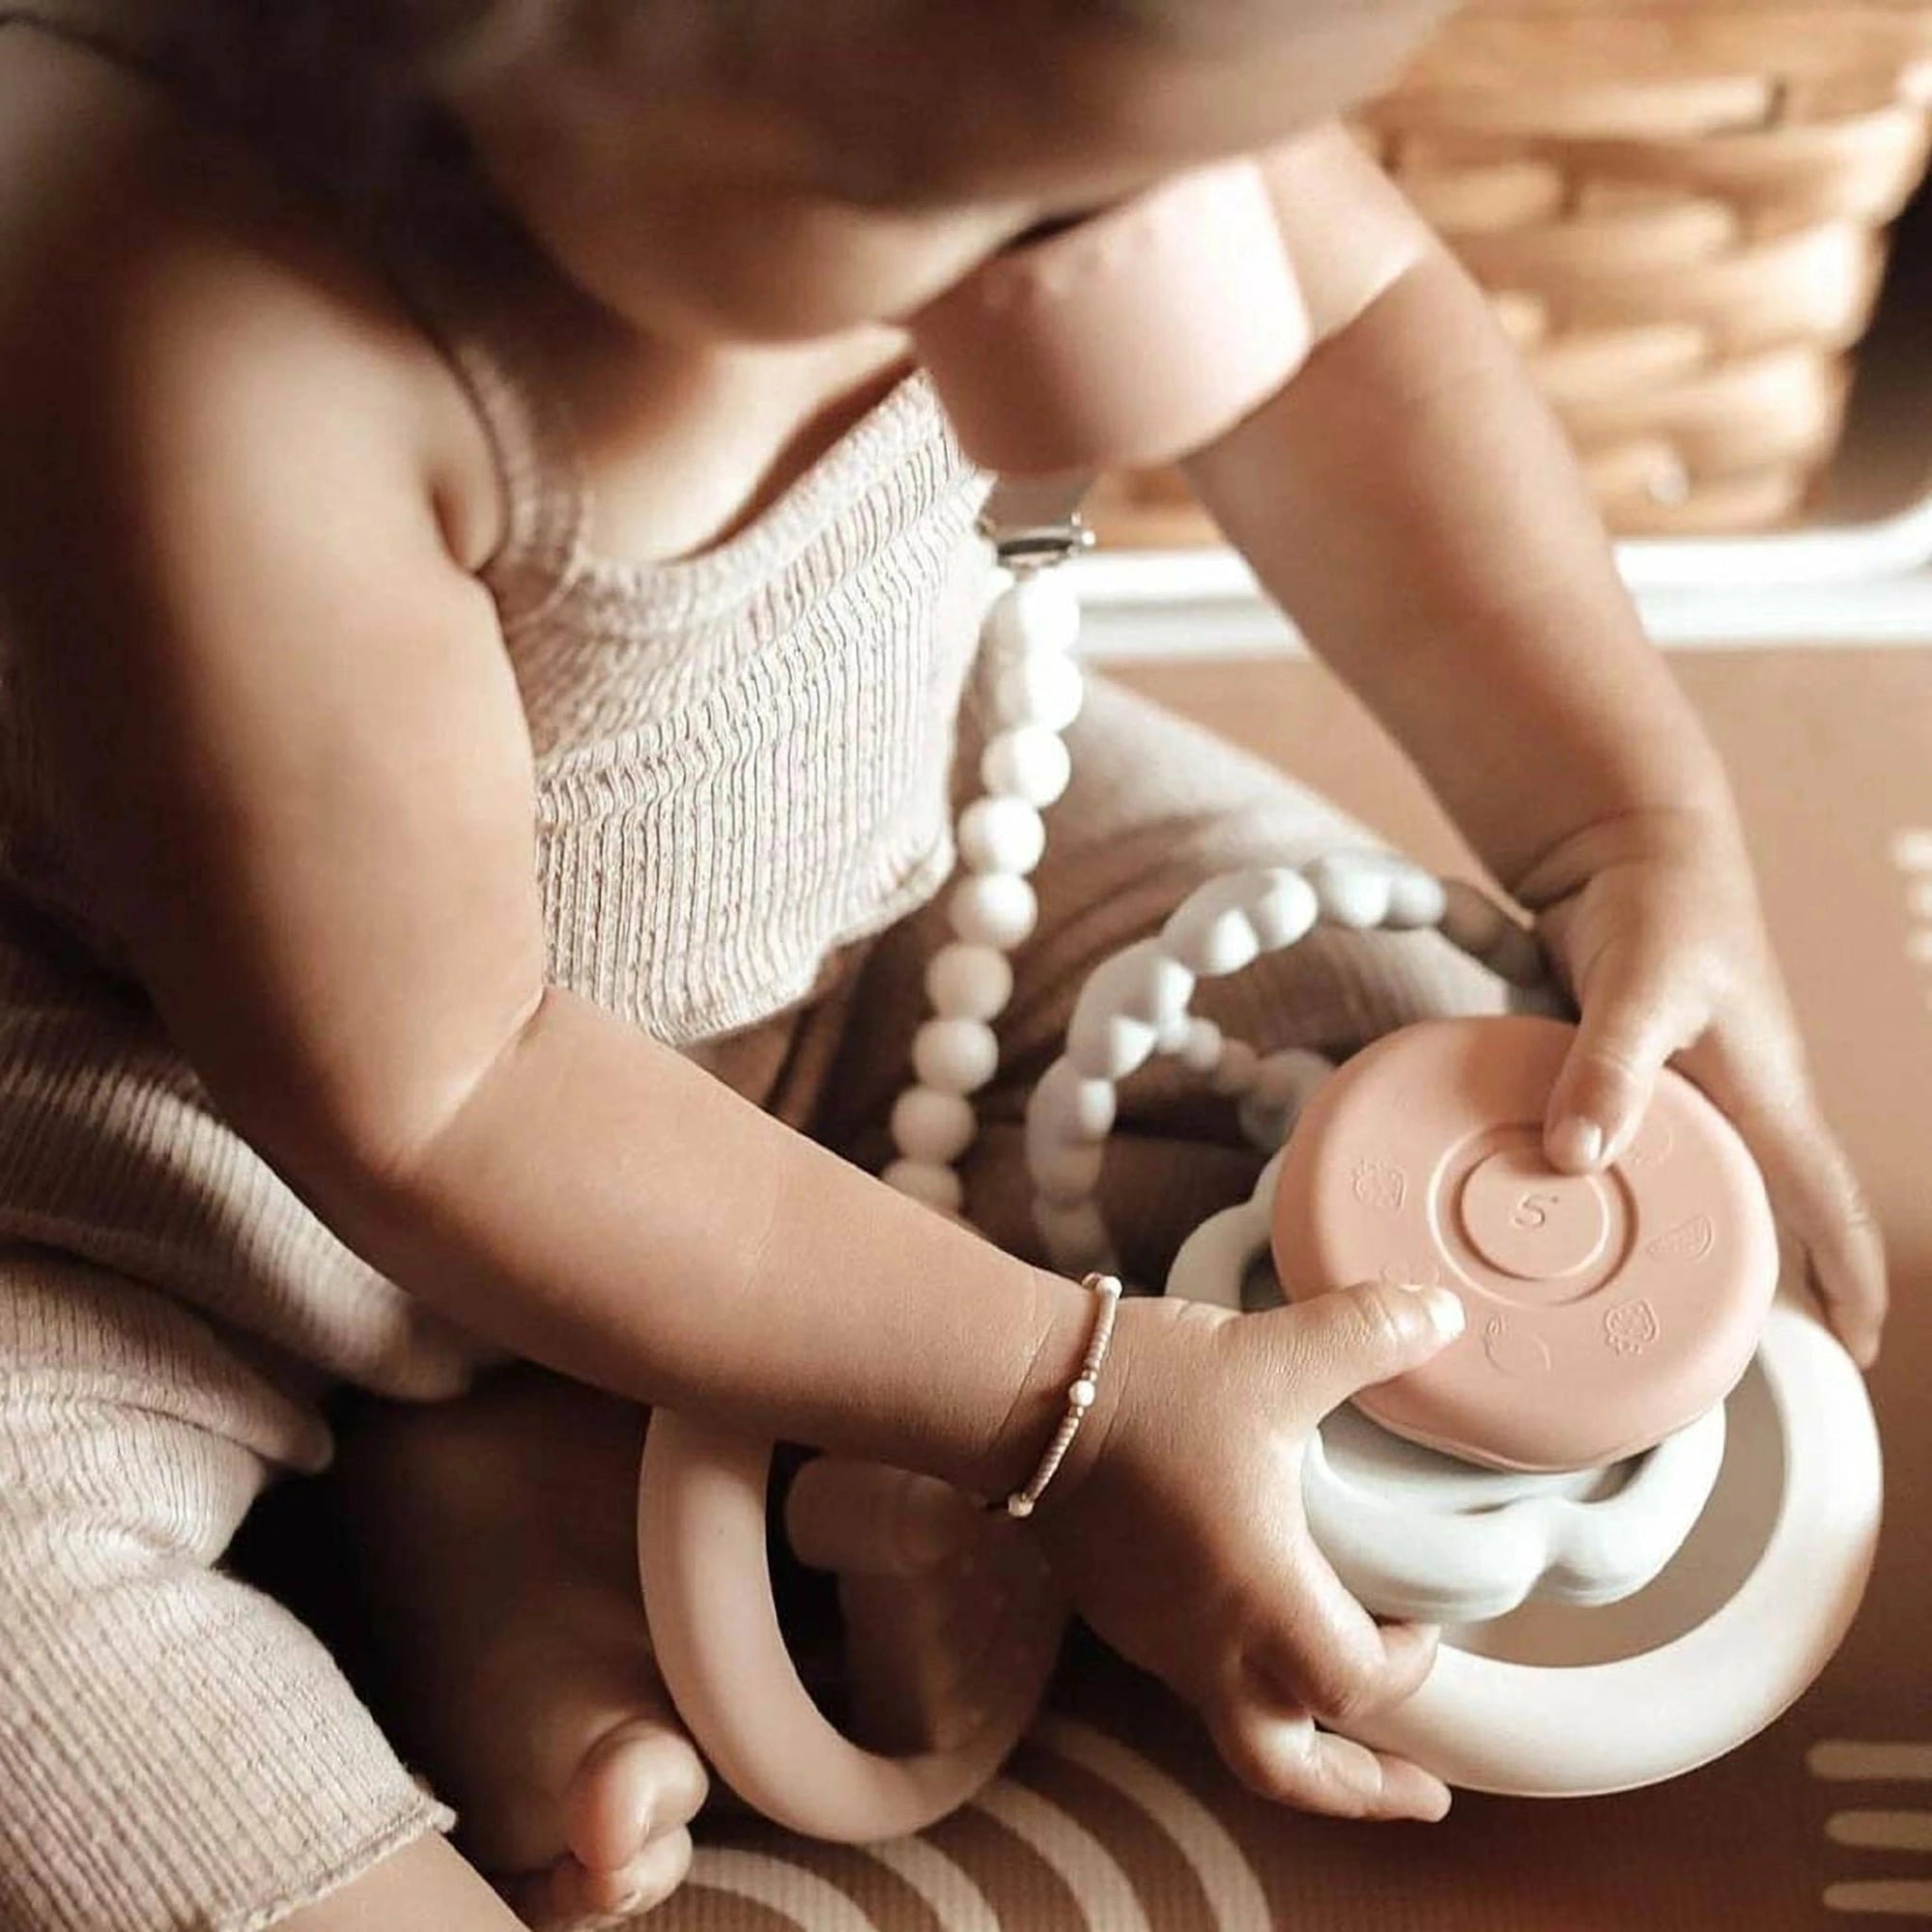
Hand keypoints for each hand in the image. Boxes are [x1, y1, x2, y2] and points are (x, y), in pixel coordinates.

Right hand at [1028, 1282, 1465, 1820]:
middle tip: (1418, 1791)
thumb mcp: (1275, 1353)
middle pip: (1289, 1770)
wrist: (1020, 1391)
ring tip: (1337, 1696)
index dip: (1410, 1666)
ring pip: (1238, 1725)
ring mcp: (1153, 1634)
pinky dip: (1241, 1672)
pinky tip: (1251, 1610)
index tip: (1424, 1621)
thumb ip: (1369, 1333)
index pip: (1359, 1688)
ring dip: (1298, 1725)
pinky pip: (1192, 1672)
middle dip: (1361, 1790)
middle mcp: (1206, 1643)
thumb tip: (1440, 1315)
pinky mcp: (1117, 1607)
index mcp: (1260, 1601)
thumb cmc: (1149, 1390)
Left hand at [1523, 808, 1886, 1365]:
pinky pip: (1639, 1144)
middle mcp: (1737, 1101)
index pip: (1825, 1204)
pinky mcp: (1634, 1071)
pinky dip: (1626, 1186)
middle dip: (1768, 1284)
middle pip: (1769, 1212)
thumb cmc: (1655, 902)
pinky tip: (1588, 1220)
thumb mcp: (1638, 984)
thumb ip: (1610, 1065)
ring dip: (1691, 1239)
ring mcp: (1688, 1088)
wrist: (1618, 842)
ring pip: (1699, 1183)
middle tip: (1734, 1359)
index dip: (1846, 1280)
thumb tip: (1579, 1158)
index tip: (1853, 1350)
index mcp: (1765, 1092)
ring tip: (1663, 1311)